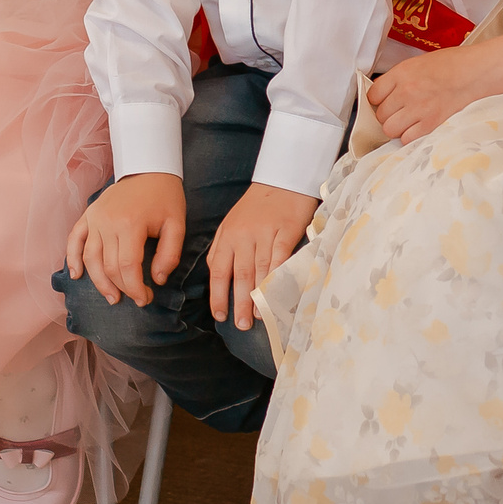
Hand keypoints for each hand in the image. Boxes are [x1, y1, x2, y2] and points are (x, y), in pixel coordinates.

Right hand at [65, 171, 185, 306]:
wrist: (149, 168)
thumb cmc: (165, 197)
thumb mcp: (177, 224)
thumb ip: (170, 254)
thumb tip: (157, 280)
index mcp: (131, 224)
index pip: (128, 267)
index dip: (136, 288)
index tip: (146, 299)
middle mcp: (108, 222)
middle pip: (109, 266)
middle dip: (123, 288)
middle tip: (136, 299)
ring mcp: (95, 218)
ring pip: (90, 258)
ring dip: (99, 282)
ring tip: (112, 297)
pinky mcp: (88, 215)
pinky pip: (74, 239)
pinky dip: (72, 258)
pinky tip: (76, 275)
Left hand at [206, 182, 316, 330]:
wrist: (283, 178)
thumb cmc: (258, 204)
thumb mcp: (232, 223)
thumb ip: (223, 248)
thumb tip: (217, 275)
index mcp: (227, 235)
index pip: (218, 270)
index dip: (218, 295)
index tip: (220, 314)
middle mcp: (243, 236)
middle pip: (239, 275)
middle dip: (238, 302)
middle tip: (240, 325)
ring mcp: (265, 233)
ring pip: (258, 270)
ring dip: (257, 296)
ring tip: (256, 317)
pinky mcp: (285, 230)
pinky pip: (279, 258)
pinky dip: (276, 277)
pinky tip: (275, 293)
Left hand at [368, 43, 499, 141]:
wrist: (477, 72)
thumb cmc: (454, 65)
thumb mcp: (420, 63)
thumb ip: (400, 79)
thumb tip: (386, 94)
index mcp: (401, 73)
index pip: (372, 94)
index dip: (378, 100)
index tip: (385, 102)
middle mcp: (405, 91)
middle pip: (380, 114)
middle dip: (388, 115)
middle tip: (401, 112)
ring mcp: (417, 109)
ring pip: (390, 129)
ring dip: (398, 128)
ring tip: (410, 121)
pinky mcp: (430, 124)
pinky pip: (406, 139)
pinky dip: (411, 137)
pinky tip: (420, 128)